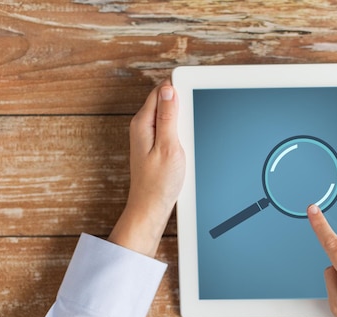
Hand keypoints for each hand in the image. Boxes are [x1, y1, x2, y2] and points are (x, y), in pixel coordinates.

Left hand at [109, 80, 184, 257]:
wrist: (151, 207)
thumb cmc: (158, 183)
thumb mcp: (168, 147)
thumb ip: (168, 117)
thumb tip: (169, 89)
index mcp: (143, 123)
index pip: (161, 90)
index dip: (179, 89)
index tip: (194, 94)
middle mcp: (142, 126)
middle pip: (166, 101)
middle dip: (183, 107)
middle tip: (190, 126)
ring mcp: (148, 136)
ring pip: (170, 116)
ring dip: (183, 123)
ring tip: (188, 141)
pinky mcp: (155, 146)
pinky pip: (171, 130)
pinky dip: (181, 135)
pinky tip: (186, 148)